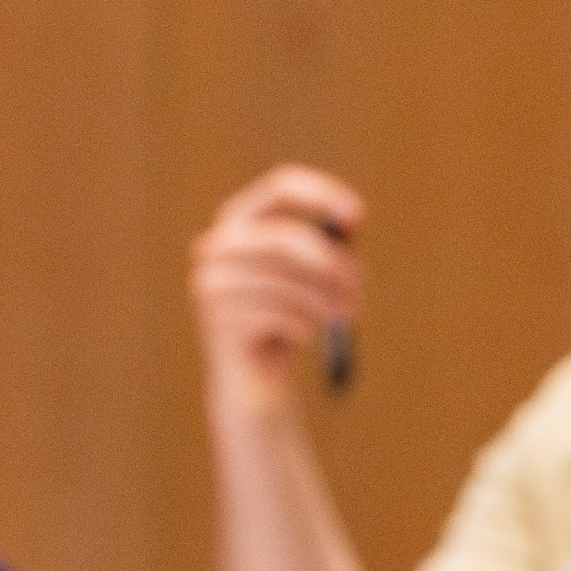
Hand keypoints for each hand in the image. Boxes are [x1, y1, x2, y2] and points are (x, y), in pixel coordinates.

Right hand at [189, 165, 367, 412]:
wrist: (254, 383)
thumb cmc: (287, 321)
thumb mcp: (312, 278)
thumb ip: (332, 245)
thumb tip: (353, 220)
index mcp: (240, 222)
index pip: (280, 187)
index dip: (322, 194)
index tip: (358, 216)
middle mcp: (217, 245)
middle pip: (286, 237)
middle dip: (332, 265)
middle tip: (359, 289)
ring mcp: (211, 283)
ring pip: (286, 282)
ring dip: (324, 303)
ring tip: (337, 318)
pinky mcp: (218, 321)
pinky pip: (279, 316)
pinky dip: (304, 329)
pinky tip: (302, 338)